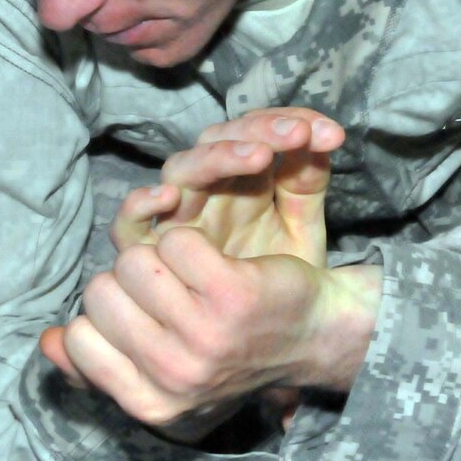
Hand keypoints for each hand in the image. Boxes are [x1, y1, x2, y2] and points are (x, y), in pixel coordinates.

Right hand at [38, 227, 379, 428]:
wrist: (313, 334)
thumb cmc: (229, 350)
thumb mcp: (164, 375)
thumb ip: (100, 364)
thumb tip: (47, 341)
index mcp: (151, 404)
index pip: (80, 337)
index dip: (107, 313)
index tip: (145, 318)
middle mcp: (174, 376)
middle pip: (102, 291)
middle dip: (131, 279)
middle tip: (174, 292)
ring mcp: (203, 337)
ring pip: (136, 260)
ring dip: (162, 255)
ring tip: (195, 279)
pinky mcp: (229, 293)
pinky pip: (175, 242)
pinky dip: (194, 240)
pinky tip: (219, 263)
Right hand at [111, 108, 342, 266]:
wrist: (280, 337)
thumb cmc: (287, 280)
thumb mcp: (304, 228)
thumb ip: (308, 183)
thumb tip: (324, 137)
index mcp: (246, 179)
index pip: (254, 131)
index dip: (283, 122)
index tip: (328, 132)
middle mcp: (210, 190)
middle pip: (215, 141)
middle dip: (257, 132)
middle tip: (297, 135)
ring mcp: (181, 216)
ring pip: (181, 170)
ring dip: (216, 158)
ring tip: (257, 156)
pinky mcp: (155, 250)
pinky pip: (132, 224)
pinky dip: (140, 205)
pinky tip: (167, 197)